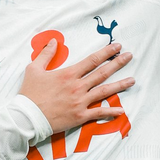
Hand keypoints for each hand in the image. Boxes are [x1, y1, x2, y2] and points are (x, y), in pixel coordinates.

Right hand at [19, 39, 133, 132]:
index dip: (106, 52)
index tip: (117, 47)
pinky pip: (98, 113)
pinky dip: (111, 112)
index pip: (92, 60)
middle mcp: (77, 87)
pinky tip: (121, 110)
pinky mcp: (79, 116)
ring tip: (132, 80)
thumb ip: (46, 54)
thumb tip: (54, 41)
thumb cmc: (29, 94)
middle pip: (102, 73)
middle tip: (129, 56)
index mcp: (68, 74)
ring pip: (104, 91)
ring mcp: (80, 102)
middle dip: (117, 63)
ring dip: (120, 85)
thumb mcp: (34, 69)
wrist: (27, 118)